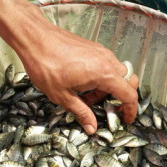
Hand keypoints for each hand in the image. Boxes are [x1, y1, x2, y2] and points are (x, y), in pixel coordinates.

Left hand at [0, 0, 138, 134]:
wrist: (35, 38)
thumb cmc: (46, 65)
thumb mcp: (63, 96)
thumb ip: (81, 113)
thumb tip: (92, 128)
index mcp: (104, 74)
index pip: (129, 94)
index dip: (131, 110)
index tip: (127, 119)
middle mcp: (108, 61)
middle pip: (128, 82)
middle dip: (120, 98)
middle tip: (107, 109)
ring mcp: (102, 52)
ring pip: (117, 73)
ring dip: (109, 88)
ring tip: (89, 98)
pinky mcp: (94, 48)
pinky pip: (107, 65)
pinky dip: (102, 77)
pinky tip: (84, 84)